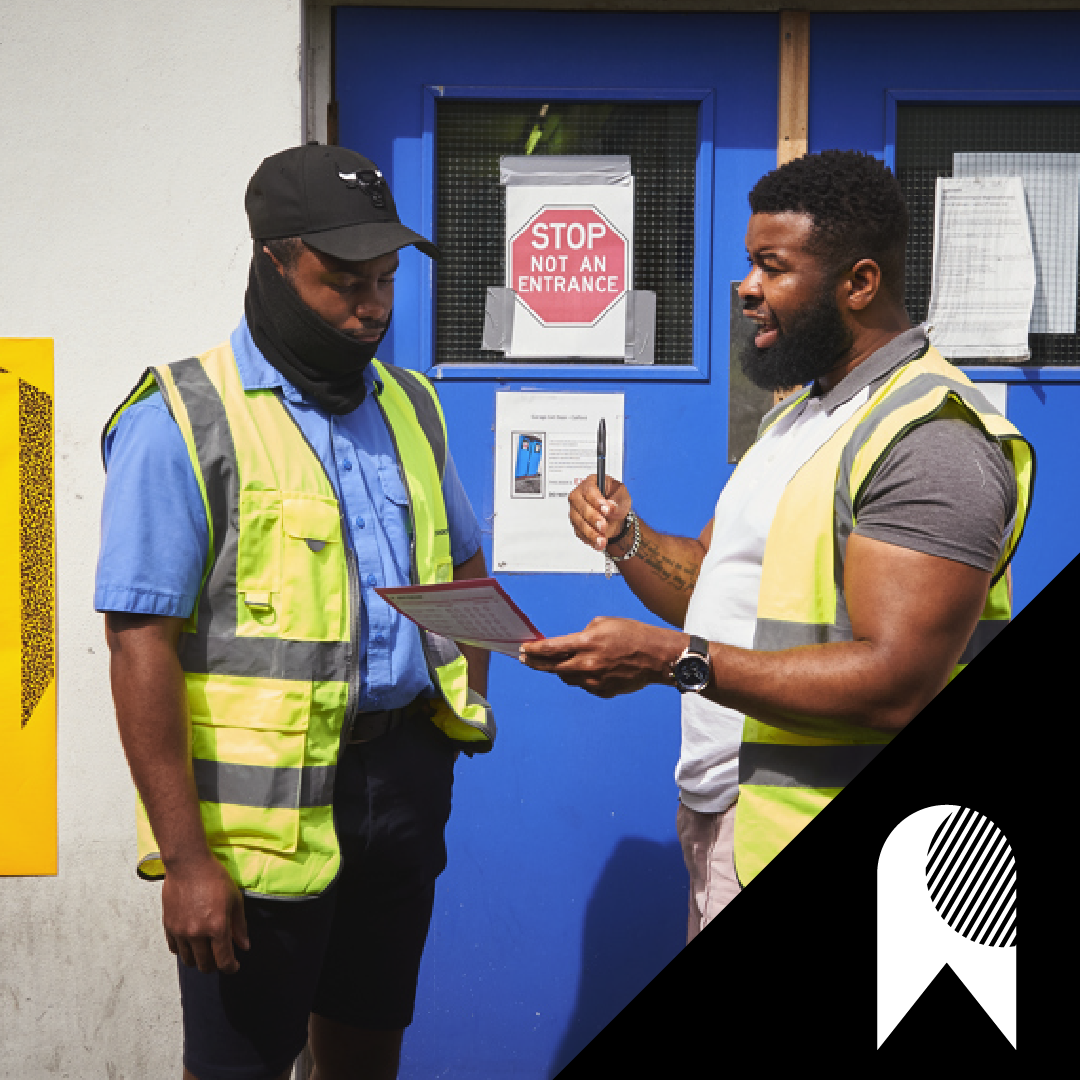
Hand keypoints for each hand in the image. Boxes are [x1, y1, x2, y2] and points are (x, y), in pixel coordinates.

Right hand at [161, 854, 249, 974]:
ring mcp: (181, 931)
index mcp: (217, 927)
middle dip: (215, 966)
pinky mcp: (169, 926)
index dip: (230, 968)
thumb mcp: (235, 900)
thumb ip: (239, 926)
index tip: (234, 967)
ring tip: (205, 952)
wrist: (189, 864)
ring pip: (188, 960)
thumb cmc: (214, 878)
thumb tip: (244, 946)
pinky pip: (175, 948)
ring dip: (198, 960)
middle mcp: (197, 933)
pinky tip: (190, 944)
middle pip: (205, 965)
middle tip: (220, 959)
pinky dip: (183, 951)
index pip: (223, 960)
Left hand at [519, 617, 682, 697]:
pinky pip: (584, 684)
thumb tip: (569, 644)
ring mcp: (594, 680)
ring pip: (567, 677)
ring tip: (558, 663)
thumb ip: (582, 634)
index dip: (533, 650)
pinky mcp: (602, 691)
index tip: (523, 649)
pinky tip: (587, 669)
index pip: (550, 648)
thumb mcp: (604, 623)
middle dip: (536, 663)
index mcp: (586, 643)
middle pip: (552, 667)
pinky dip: (581, 676)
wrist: (657, 657)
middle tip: (526, 660)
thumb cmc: (633, 635)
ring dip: (560, 670)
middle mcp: (587, 664)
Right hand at [568, 475, 631, 553]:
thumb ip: (618, 500)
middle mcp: (579, 496)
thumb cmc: (616, 501)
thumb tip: (611, 506)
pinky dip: (589, 539)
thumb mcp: (623, 496)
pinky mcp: (576, 525)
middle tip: (603, 525)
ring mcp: (575, 511)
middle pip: (581, 507)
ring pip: (578, 522)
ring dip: (590, 533)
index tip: (607, 510)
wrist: (615, 516)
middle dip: (593, 518)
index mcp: (590, 483)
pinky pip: (579, 533)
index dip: (597, 501)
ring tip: (602, 540)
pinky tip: (598, 543)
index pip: (589, 490)